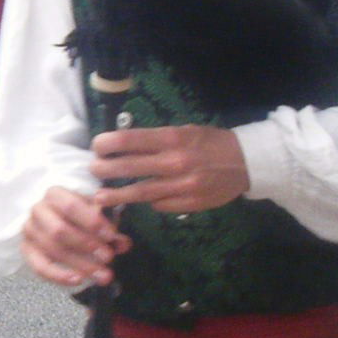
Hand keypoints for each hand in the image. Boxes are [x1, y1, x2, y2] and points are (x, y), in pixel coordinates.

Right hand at [21, 185, 128, 288]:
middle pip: (60, 230)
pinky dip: (59, 276)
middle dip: (86, 245)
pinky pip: (40, 267)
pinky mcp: (27, 250)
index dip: (91, 222)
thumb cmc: (80, 214)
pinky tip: (79, 280)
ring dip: (80, 264)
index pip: (70, 206)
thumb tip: (123, 244)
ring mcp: (29, 231)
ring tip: (103, 275)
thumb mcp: (96, 215)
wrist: (55, 217)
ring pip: (53, 250)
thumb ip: (109, 228)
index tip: (111, 235)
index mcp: (54, 194)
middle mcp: (38, 210)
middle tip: (108, 257)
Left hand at [90, 124, 250, 214]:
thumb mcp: (186, 131)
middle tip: (92, 170)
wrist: (246, 163)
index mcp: (174, 138)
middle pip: (132, 167)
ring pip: (143, 192)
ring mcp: (183, 185)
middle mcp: (176, 161)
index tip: (96, 146)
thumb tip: (125, 146)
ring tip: (99, 197)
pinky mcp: (190, 204)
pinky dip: (148, 203)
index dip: (110, 143)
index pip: (132, 139)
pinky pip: (161, 205)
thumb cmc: (210, 143)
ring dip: (118, 195)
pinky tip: (137, 202)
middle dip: (107, 169)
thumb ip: (158, 139)